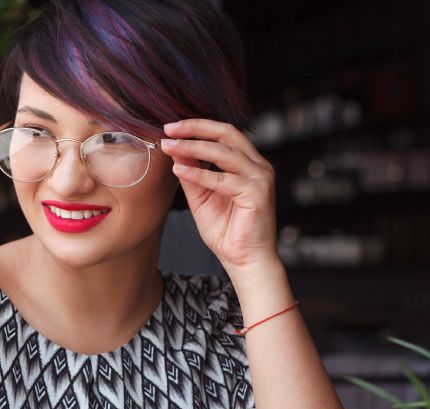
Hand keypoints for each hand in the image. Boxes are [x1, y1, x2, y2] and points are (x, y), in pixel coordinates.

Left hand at [160, 119, 278, 272]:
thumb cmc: (225, 230)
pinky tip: (179, 171)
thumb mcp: (201, 196)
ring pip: (224, 153)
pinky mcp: (258, 194)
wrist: (244, 260)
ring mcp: (261, 178)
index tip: (171, 128)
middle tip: (169, 128)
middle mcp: (258, 165)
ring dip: (193, 147)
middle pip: (227, 134)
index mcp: (247, 163)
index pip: (223, 134)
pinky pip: (224, 180)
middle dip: (196, 128)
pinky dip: (199, 173)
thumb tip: (175, 149)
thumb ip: (192, 173)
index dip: (197, 127)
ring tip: (169, 146)